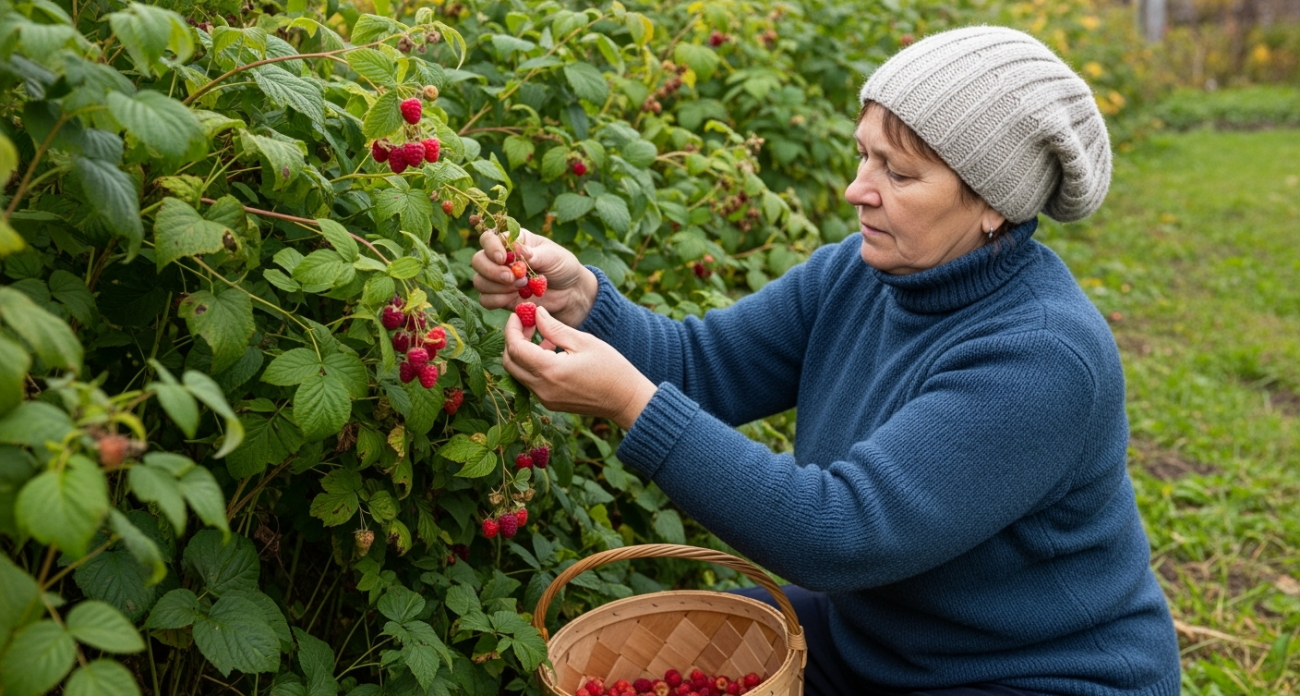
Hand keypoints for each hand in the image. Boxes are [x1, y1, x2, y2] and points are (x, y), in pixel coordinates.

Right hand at [471, 227, 597, 326]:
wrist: (571, 293)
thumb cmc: (563, 267)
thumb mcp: (554, 257)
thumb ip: (535, 254)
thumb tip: (517, 248)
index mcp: (513, 242)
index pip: (489, 238)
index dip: (491, 247)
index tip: (503, 258)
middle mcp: (501, 259)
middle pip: (478, 260)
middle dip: (491, 270)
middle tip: (512, 278)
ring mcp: (499, 279)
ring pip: (479, 281)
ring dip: (497, 287)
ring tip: (522, 286)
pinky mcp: (501, 298)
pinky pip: (485, 300)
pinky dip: (497, 300)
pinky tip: (515, 298)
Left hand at [502, 306, 656, 429]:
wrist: (625, 399)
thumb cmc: (610, 367)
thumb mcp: (583, 341)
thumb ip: (554, 328)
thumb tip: (536, 313)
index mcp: (549, 370)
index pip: (515, 347)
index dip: (512, 328)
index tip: (519, 314)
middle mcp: (542, 388)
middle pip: (510, 362)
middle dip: (513, 340)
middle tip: (528, 324)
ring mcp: (545, 398)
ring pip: (519, 373)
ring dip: (523, 353)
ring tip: (545, 337)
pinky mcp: (550, 403)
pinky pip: (531, 382)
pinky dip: (533, 365)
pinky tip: (552, 353)